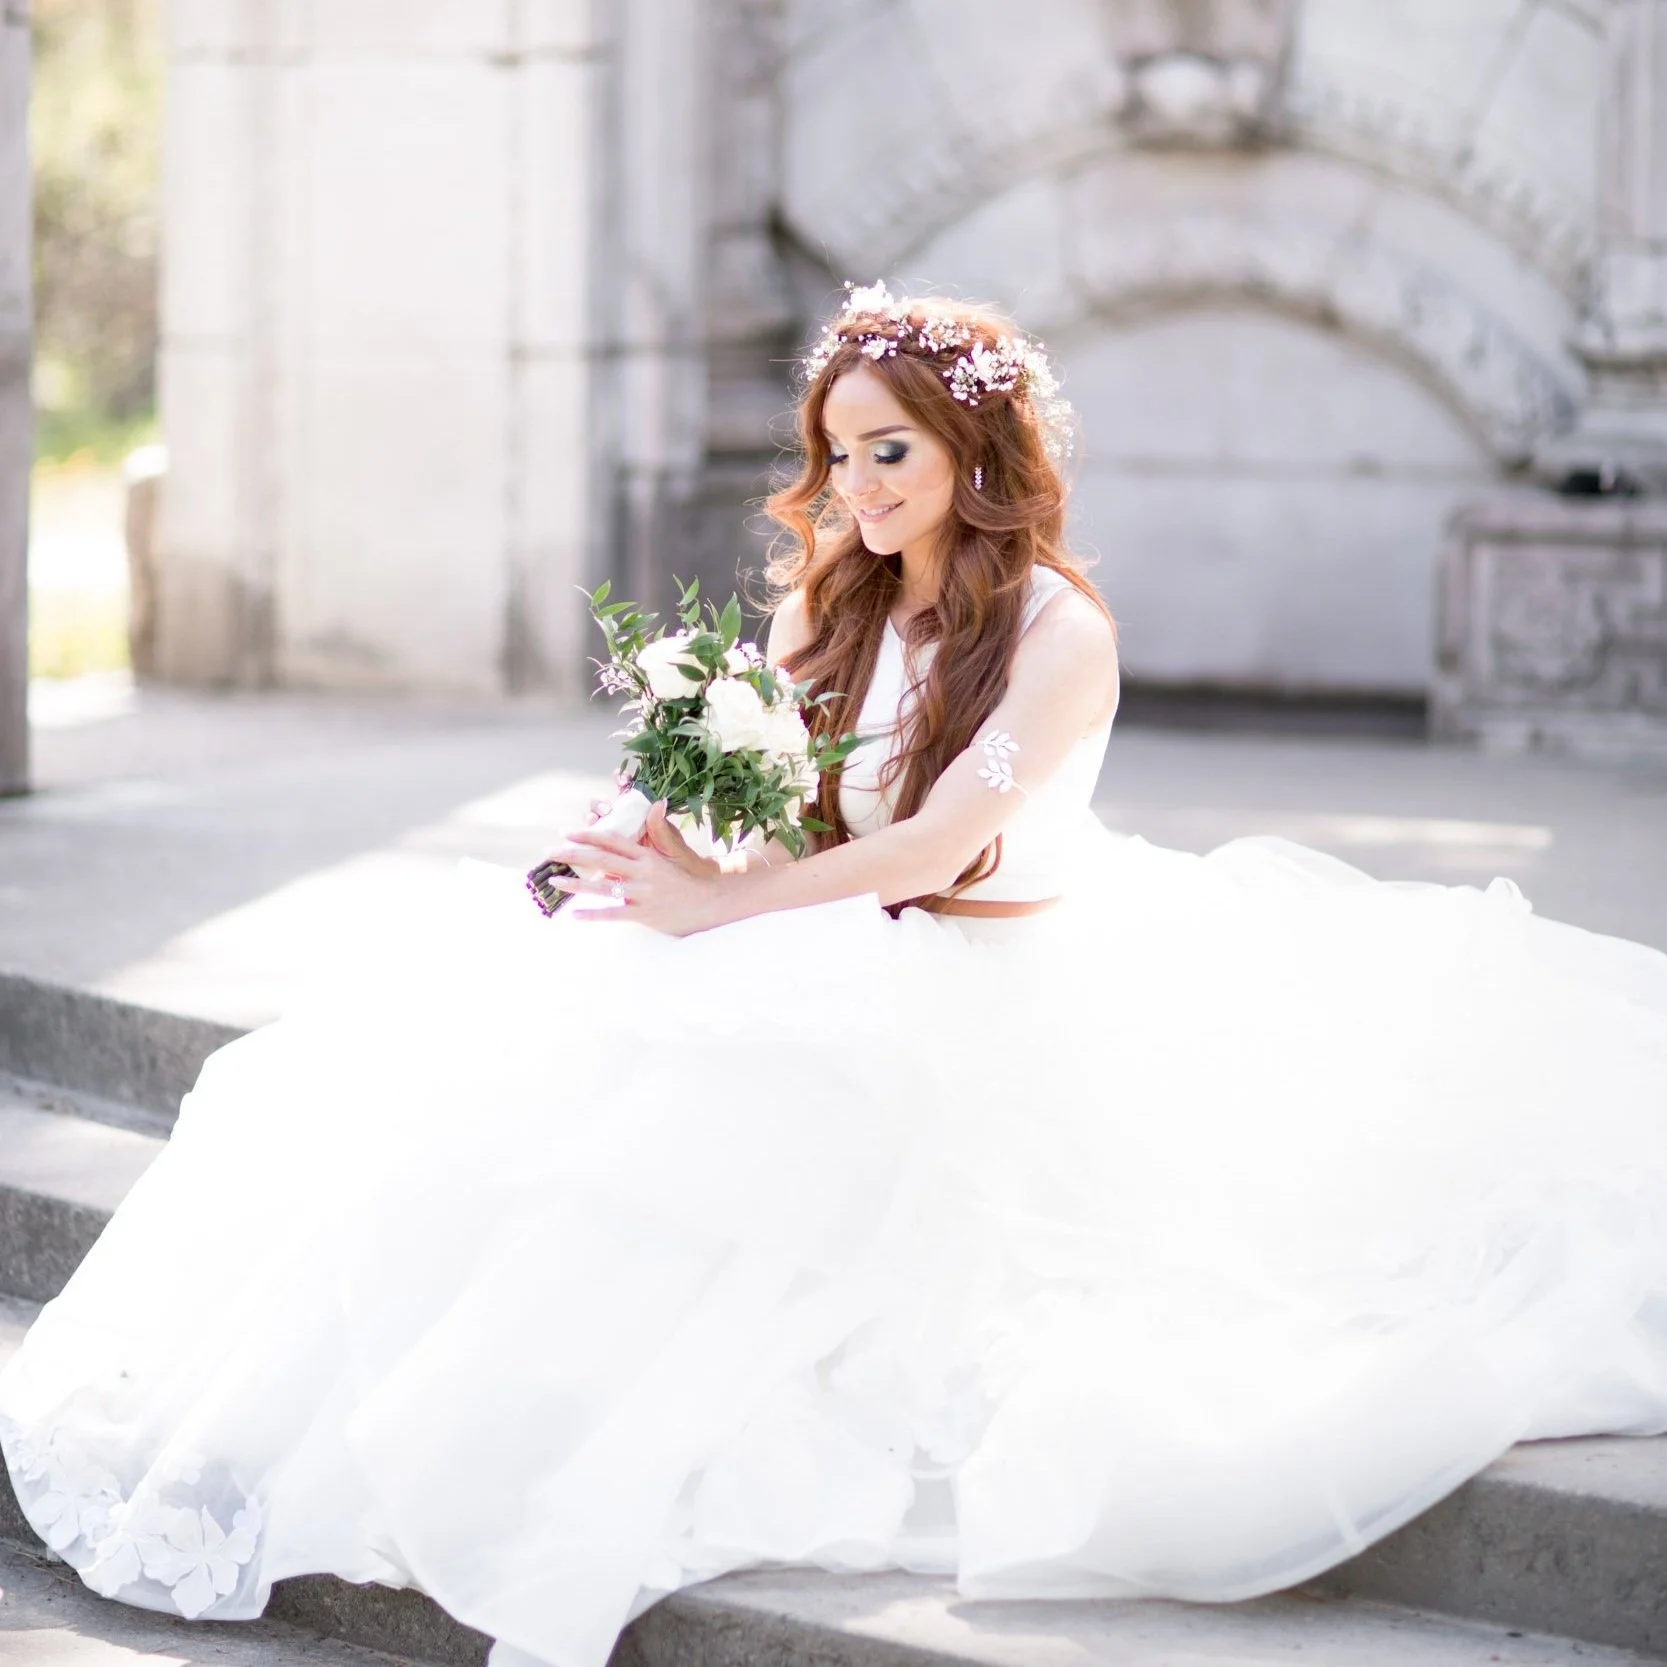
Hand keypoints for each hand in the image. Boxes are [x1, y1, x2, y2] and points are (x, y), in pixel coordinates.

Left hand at [544, 803, 725, 934]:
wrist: (708, 904)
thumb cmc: (685, 880)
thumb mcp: (670, 854)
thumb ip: (656, 833)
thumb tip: (656, 803)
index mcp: (647, 855)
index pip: (612, 840)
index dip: (588, 834)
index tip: (567, 832)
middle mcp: (643, 871)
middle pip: (602, 859)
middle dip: (573, 854)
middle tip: (551, 852)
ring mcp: (643, 893)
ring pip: (603, 887)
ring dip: (576, 883)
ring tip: (555, 880)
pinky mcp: (644, 913)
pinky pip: (613, 913)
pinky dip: (593, 914)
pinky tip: (575, 914)